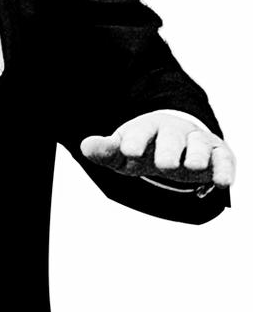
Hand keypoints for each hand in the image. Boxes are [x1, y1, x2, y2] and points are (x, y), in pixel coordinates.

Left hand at [80, 112, 235, 191]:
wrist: (175, 144)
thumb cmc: (144, 150)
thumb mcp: (122, 153)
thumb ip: (106, 151)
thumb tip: (86, 146)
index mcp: (147, 128)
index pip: (141, 132)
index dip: (136, 140)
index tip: (129, 151)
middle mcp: (174, 132)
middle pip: (172, 138)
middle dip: (169, 150)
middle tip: (165, 165)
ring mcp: (197, 141)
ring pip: (199, 145)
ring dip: (197, 155)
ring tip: (194, 167)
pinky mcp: (218, 154)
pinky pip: (223, 159)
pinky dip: (224, 170)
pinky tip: (223, 183)